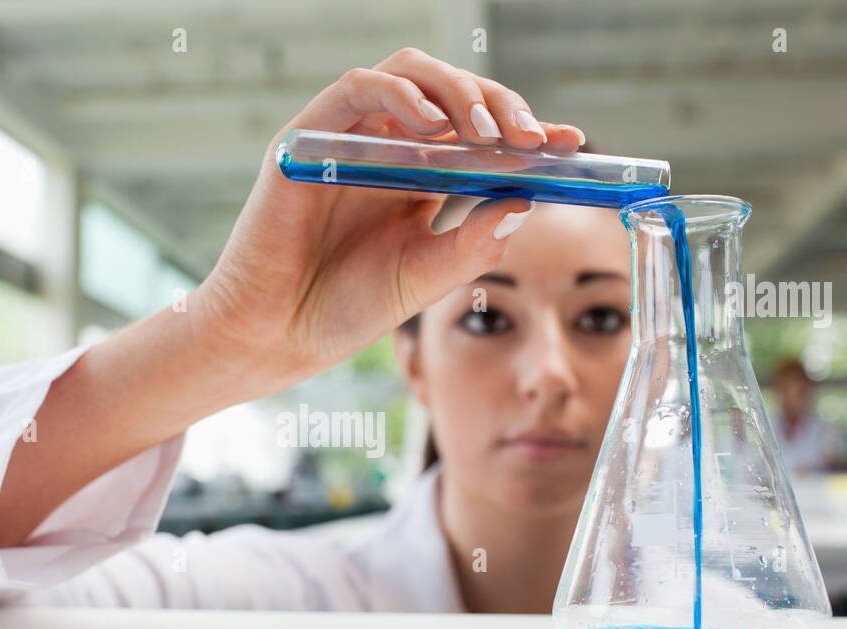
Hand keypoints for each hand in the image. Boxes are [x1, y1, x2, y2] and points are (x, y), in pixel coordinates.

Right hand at [190, 47, 585, 396]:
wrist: (277, 335)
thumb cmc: (343, 308)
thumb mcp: (426, 276)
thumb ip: (473, 241)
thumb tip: (525, 199)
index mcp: (417, 178)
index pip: (480, 135)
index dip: (526, 131)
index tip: (568, 144)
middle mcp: (386, 149)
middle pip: (452, 92)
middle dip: (500, 106)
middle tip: (531, 139)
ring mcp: (348, 139)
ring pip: (411, 75)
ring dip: (457, 92)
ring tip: (488, 132)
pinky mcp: (309, 137)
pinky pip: (359, 89)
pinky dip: (401, 98)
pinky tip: (432, 126)